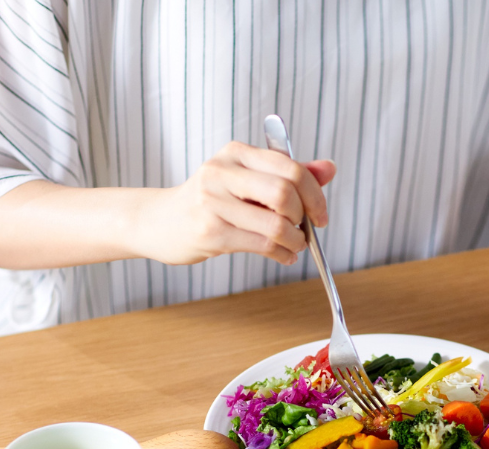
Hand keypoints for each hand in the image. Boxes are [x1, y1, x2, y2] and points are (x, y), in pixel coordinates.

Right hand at [136, 141, 336, 265]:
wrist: (159, 221)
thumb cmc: (210, 201)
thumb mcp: (247, 180)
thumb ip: (288, 174)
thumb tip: (329, 168)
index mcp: (236, 154)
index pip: (290, 167)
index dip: (315, 193)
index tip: (320, 214)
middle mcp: (223, 172)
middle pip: (285, 193)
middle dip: (305, 217)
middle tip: (306, 230)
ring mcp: (213, 202)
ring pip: (276, 224)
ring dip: (295, 241)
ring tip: (294, 246)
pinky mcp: (210, 232)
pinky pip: (261, 245)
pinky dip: (281, 254)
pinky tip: (283, 255)